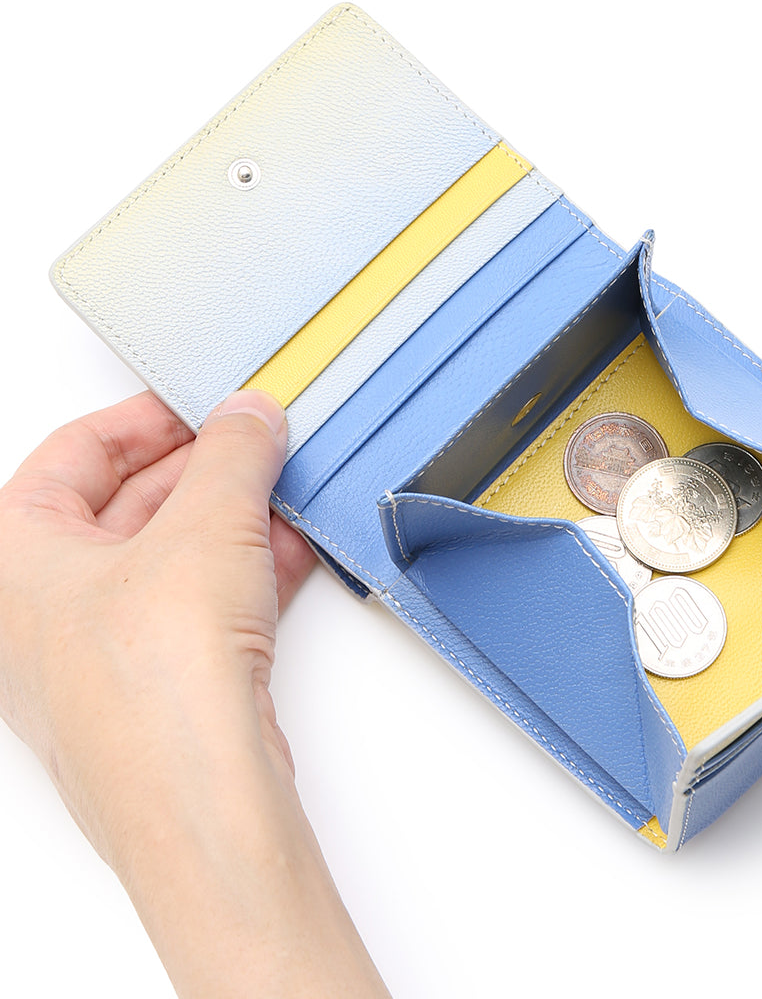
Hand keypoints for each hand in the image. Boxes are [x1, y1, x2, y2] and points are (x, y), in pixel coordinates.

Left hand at [0, 390, 388, 996]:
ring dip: (232, 521)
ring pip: (169, 560)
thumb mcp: (205, 526)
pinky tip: (293, 550)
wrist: (199, 797)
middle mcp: (43, 610)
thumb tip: (250, 417)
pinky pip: (199, 607)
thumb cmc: (157, 682)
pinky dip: (244, 572)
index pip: (72, 454)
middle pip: (125, 506)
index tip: (200, 404)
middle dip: (202, 470)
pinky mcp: (159, 690)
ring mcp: (100, 656)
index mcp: (14, 559)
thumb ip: (233, 454)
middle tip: (257, 443)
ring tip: (284, 490)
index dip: (142, 419)